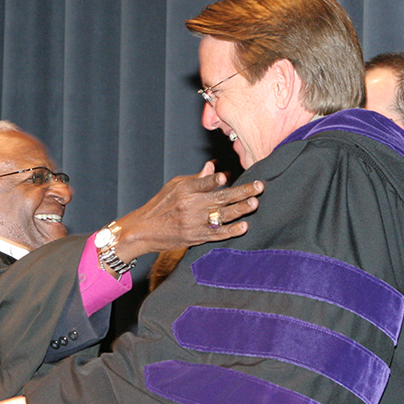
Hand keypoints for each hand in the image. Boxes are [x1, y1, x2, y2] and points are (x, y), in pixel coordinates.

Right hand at [111, 161, 262, 260]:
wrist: (144, 231)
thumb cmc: (160, 205)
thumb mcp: (174, 186)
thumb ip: (196, 179)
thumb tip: (214, 167)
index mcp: (184, 190)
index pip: (201, 183)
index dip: (212, 180)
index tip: (224, 176)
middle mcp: (190, 206)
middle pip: (219, 198)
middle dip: (242, 192)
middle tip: (259, 186)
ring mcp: (194, 223)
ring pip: (222, 215)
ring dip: (240, 209)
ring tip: (254, 203)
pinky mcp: (196, 237)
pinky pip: (218, 234)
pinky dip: (232, 230)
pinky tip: (244, 226)